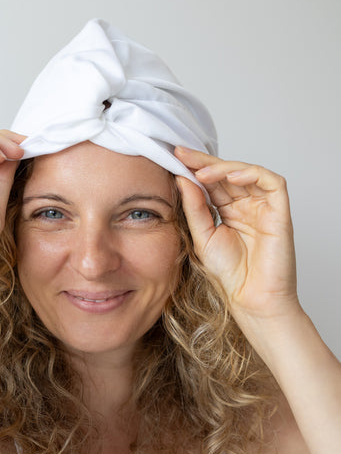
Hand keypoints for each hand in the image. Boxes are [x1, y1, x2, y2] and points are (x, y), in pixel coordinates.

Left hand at [174, 146, 299, 324]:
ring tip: (201, 172)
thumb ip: (194, 207)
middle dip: (204, 162)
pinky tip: (230, 177)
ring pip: (247, 173)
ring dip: (223, 168)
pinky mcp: (280, 211)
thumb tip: (182, 178)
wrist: (250, 299)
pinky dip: (252, 174)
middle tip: (182, 154)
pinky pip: (271, 182)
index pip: (212, 182)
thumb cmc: (230, 274)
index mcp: (228, 211)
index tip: (174, 156)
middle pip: (227, 173)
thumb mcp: (202, 235)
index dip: (194, 168)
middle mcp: (246, 205)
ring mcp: (263, 207)